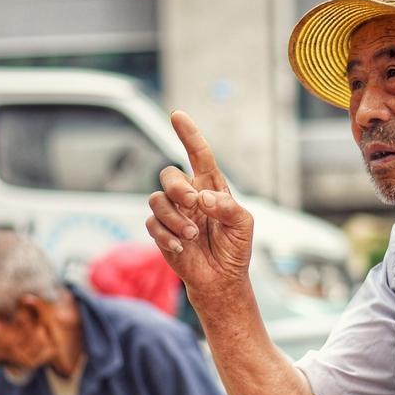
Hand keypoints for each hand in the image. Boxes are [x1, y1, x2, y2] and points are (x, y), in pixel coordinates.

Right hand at [145, 111, 253, 298]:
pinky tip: (182, 247)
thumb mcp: (243, 224)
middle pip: (169, 175)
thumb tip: (203, 198)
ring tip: (193, 235)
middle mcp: (188, 196)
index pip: (198, 154)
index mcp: (210, 187)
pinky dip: (167, 235)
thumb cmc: (234, 248)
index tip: (177, 115)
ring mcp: (173, 214)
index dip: (188, 134)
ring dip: (175, 218)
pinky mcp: (161, 232)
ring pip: (157, 199)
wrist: (222, 278)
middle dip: (178, 186)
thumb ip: (227, 207)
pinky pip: (152, 224)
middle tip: (193, 204)